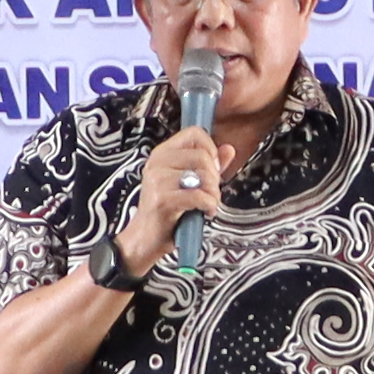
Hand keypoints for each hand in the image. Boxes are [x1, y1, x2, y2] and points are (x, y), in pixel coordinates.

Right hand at [113, 124, 228, 269]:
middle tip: (209, 192)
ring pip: (204, 176)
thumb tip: (229, 149)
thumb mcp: (189, 184)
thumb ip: (210, 165)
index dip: (210, 148)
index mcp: (162, 154)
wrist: (145, 240)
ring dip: (213, 194)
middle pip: (203, 155)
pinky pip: (200, 196)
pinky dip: (209, 206)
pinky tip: (205, 213)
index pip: (194, 133)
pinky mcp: (162, 200)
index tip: (212, 168)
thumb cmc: (167, 211)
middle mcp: (157, 162)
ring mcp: (158, 180)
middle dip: (214, 177)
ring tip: (206, 204)